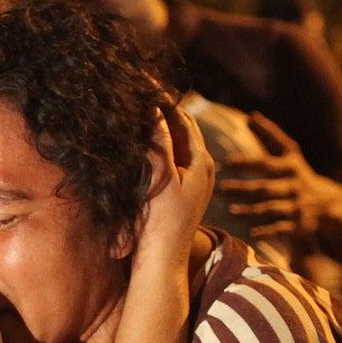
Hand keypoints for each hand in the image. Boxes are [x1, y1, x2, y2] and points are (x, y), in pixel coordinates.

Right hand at [135, 102, 215, 280]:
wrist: (162, 259)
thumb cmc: (162, 221)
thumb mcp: (161, 177)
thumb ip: (160, 143)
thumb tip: (155, 111)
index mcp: (203, 161)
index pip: (184, 119)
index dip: (165, 100)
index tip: (146, 84)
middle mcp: (203, 168)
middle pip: (182, 129)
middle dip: (163, 112)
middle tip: (140, 94)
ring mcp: (193, 180)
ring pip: (176, 144)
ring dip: (158, 129)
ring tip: (138, 113)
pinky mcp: (182, 191)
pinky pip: (171, 159)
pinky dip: (158, 147)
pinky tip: (141, 144)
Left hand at [219, 114, 326, 246]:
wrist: (336, 204)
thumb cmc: (302, 175)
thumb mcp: (291, 155)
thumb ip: (270, 136)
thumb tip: (251, 116)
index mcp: (290, 166)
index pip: (265, 163)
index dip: (245, 163)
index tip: (225, 163)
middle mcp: (294, 185)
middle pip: (265, 187)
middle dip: (243, 188)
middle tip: (220, 189)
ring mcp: (298, 205)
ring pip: (272, 208)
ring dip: (251, 211)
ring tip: (230, 211)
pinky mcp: (302, 225)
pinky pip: (283, 228)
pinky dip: (268, 231)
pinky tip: (252, 233)